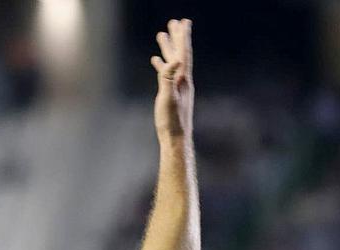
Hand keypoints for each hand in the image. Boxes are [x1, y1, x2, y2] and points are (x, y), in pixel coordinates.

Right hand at [151, 19, 193, 138]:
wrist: (175, 139)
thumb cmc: (171, 121)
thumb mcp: (168, 99)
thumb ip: (170, 79)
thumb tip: (175, 60)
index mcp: (183, 80)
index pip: (183, 53)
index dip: (183, 37)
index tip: (183, 21)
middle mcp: (182, 80)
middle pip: (179, 54)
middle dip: (176, 37)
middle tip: (174, 22)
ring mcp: (176, 86)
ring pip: (172, 62)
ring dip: (168, 48)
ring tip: (162, 35)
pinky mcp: (170, 93)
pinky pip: (166, 73)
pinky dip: (161, 64)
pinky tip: (155, 60)